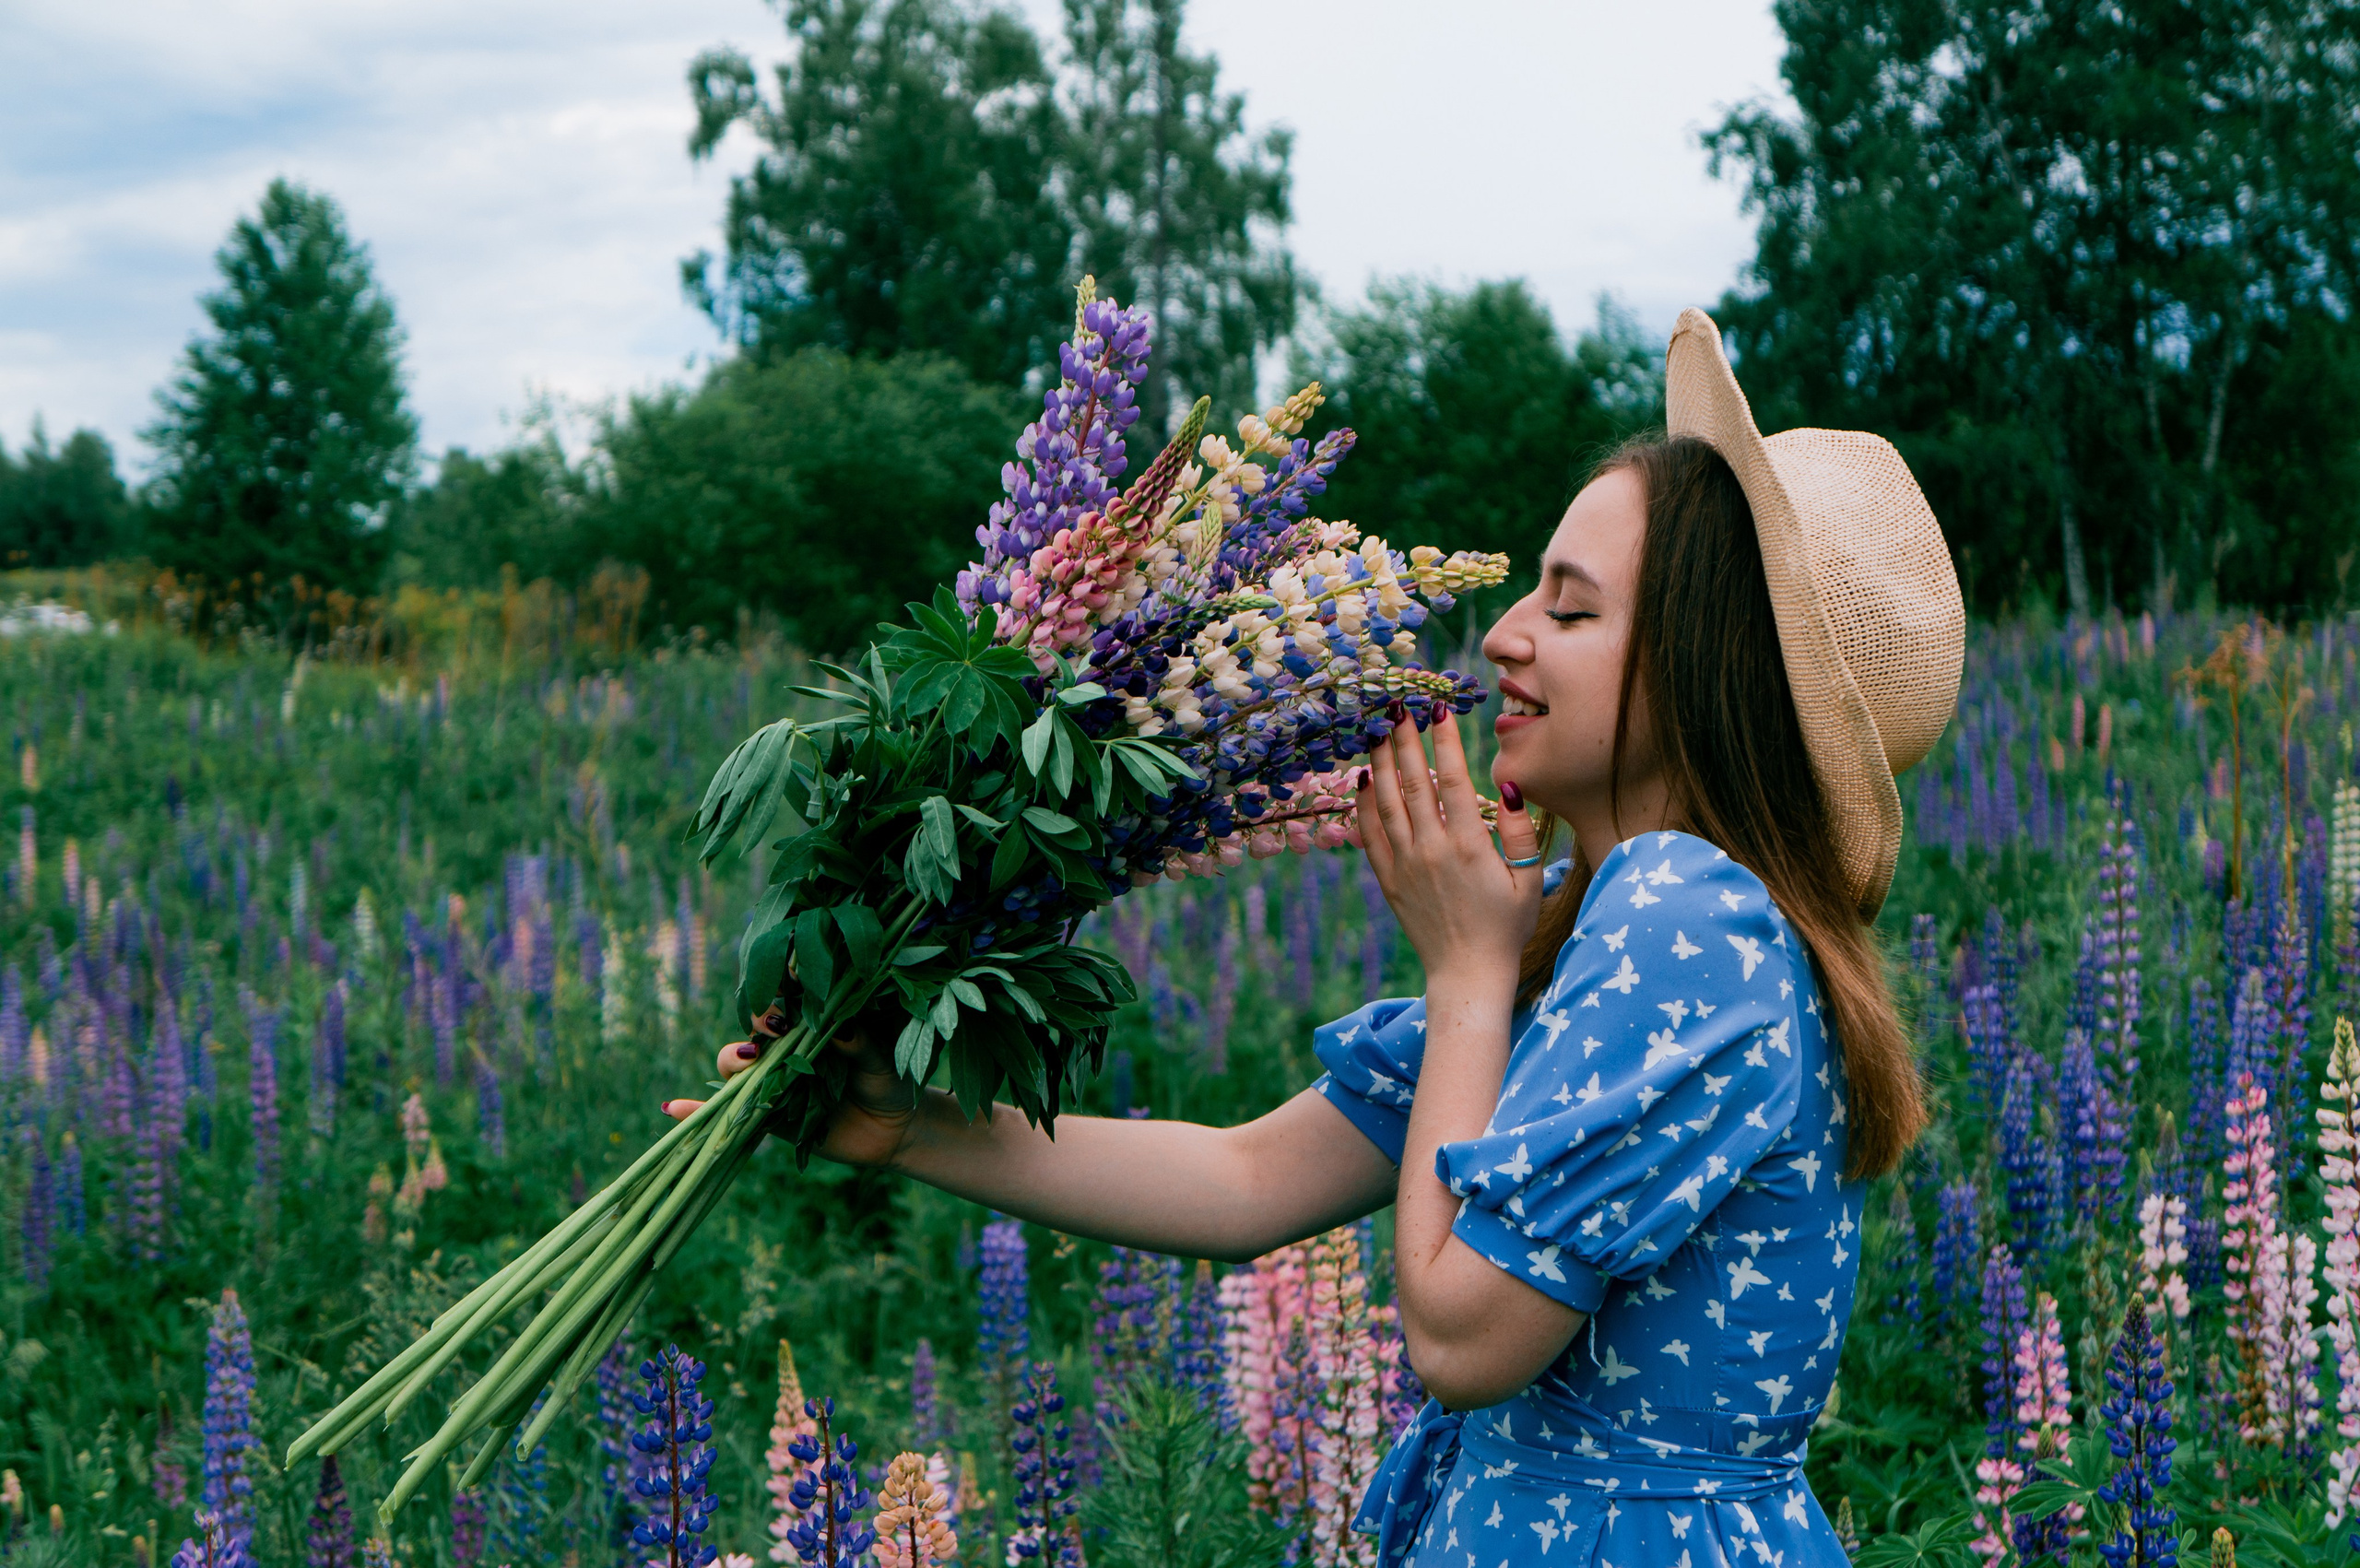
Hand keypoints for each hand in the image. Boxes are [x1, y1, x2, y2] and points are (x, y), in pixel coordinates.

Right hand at [659, 1008, 922, 1168]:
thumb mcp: (884, 1060)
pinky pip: (724, 1112)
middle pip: (752, 1030)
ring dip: (734, 1061)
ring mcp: (771, 1081)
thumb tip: (843, 1031)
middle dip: (756, 1027)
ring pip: (735, 1065)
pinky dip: (695, 1110)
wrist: (896, 1132)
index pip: (783, 999)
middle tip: (772, 1033)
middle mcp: (784, 1048)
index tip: (788, 991)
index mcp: (810, 1023)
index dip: (777, 992)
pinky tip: (673, 1108)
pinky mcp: (765, 1115)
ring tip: (749, 1062)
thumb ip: (864, 1044)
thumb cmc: (892, 1081)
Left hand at [1357, 711, 1544, 984]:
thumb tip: (1506, 786)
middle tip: (1398, 704)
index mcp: (1469, 846)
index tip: (1438, 709)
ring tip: (1376, 729)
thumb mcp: (1529, 880)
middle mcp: (1431, 850)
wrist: (1467, 974)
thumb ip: (1519, 831)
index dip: (1444, 741)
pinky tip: (1361, 779)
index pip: (1453, 780)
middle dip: (1404, 739)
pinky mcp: (1389, 880)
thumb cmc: (1507, 927)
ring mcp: (1405, 865)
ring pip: (1385, 803)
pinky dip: (1362, 804)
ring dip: (1379, 762)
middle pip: (1413, 782)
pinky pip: (1369, 835)